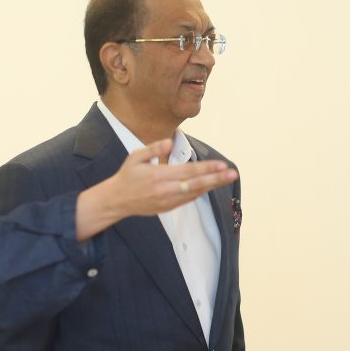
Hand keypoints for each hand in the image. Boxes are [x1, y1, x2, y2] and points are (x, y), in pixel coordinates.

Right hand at [74, 140, 238, 239]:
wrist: (116, 200)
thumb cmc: (127, 176)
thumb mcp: (135, 157)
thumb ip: (153, 148)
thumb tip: (170, 142)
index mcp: (158, 175)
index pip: (188, 171)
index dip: (206, 168)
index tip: (221, 165)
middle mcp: (165, 190)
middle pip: (196, 184)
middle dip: (216, 179)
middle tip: (232, 174)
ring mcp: (167, 201)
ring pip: (194, 194)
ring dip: (211, 186)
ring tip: (226, 179)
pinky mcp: (168, 208)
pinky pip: (188, 200)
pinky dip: (200, 192)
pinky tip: (210, 185)